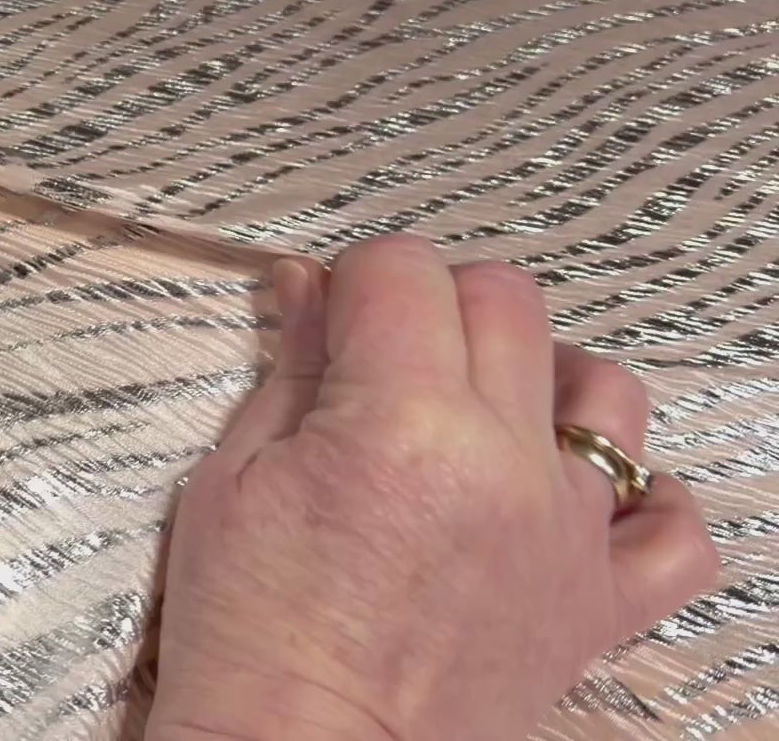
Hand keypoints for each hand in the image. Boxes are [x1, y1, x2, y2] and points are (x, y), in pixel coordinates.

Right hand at [145, 236, 719, 740]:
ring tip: (480, 411)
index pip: (404, 270)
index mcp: (399, 424)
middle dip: (437, 303)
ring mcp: (564, 535)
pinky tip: (577, 491)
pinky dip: (642, 495)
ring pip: (604, 389)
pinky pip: (675, 530)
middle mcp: (502, 464)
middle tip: (384, 356)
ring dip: (540, 376)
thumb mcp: (232, 479)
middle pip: (505, 300)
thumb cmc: (246, 635)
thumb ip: (292, 370)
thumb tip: (309, 285)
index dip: (356, 278)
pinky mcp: (596, 604)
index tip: (331, 310)